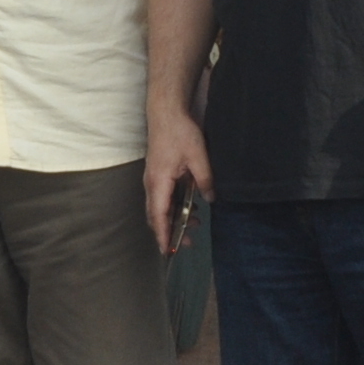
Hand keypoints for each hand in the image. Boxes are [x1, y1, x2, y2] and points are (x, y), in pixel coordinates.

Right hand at [143, 112, 211, 254]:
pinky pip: (164, 197)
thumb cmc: (179, 133)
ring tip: (195, 225)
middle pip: (156, 216)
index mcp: (159, 182)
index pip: (159, 216)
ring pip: (160, 207)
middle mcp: (152, 184)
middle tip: (186, 243)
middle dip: (169, 232)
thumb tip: (211, 199)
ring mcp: (154, 179)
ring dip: (174, 219)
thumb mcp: (198, 156)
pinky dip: (175, 206)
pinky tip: (192, 206)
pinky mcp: (158, 173)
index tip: (168, 252)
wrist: (166, 112)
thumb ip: (205, 180)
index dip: (163, 235)